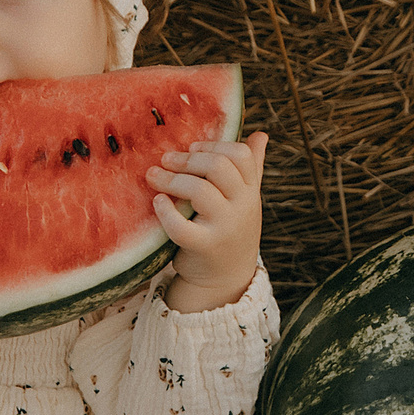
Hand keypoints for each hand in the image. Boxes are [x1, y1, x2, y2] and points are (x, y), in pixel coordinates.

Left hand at [147, 132, 266, 312]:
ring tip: (153, 176)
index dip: (214, 145)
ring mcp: (225, 228)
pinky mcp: (204, 248)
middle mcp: (243, 207)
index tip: (192, 148)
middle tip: (166, 159)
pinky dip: (166, 211)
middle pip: (219, 167)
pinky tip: (157, 202)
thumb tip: (261, 135)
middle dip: (188, 159)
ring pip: (199, 191)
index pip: (241, 155)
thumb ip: (252, 167)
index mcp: (250, 191)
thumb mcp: (245, 199)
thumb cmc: (230, 231)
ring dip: (171, 180)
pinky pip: (181, 226)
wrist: (225, 279)